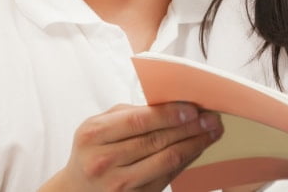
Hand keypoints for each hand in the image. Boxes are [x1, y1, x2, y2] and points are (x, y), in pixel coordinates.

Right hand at [40, 102, 222, 191]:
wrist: (76, 189)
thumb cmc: (92, 150)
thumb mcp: (99, 125)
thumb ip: (129, 113)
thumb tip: (170, 104)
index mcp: (94, 135)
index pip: (139, 121)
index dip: (169, 114)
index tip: (192, 108)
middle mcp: (104, 160)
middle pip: (156, 140)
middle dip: (189, 127)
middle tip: (211, 118)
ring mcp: (119, 183)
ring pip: (166, 160)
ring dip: (194, 144)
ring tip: (211, 132)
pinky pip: (167, 176)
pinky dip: (186, 160)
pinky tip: (197, 149)